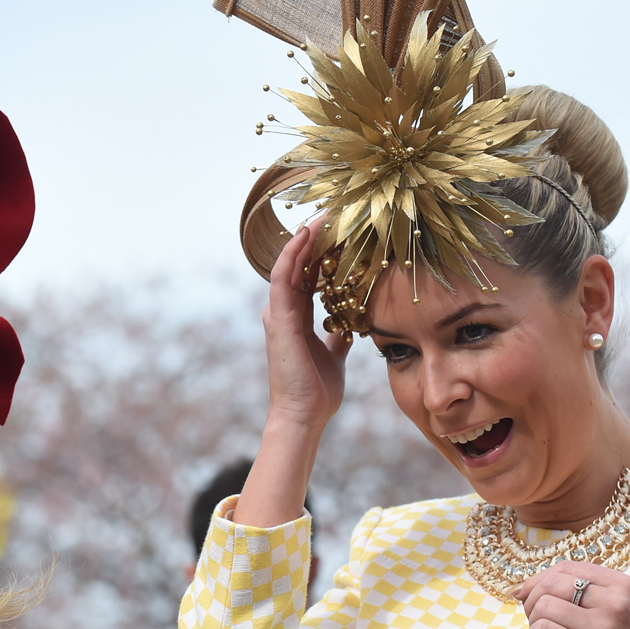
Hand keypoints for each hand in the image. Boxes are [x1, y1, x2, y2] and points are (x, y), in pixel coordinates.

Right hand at [261, 220, 350, 430]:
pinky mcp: (279, 320)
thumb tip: (351, 323)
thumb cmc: (318, 390)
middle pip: (296, 265)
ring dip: (302, 239)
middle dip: (312, 239)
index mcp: (296, 318)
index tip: (337, 232)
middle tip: (332, 214)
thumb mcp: (334, 355)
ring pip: (288, 265)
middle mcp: (283, 312)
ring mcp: (278, 314)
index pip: (305, 276)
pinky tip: (305, 236)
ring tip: (320, 216)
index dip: (318, 253)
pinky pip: (283, 278)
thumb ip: (338, 336)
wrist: (305, 415)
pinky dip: (292, 255)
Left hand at [517, 563, 629, 628]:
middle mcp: (615, 602)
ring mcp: (602, 627)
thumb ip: (585, 597)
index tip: (528, 595)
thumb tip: (525, 588)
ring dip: (535, 624)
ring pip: (542, 607)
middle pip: (550, 584)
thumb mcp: (618, 615)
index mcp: (623, 587)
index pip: (566, 568)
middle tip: (538, 622)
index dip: (539, 580)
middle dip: (532, 602)